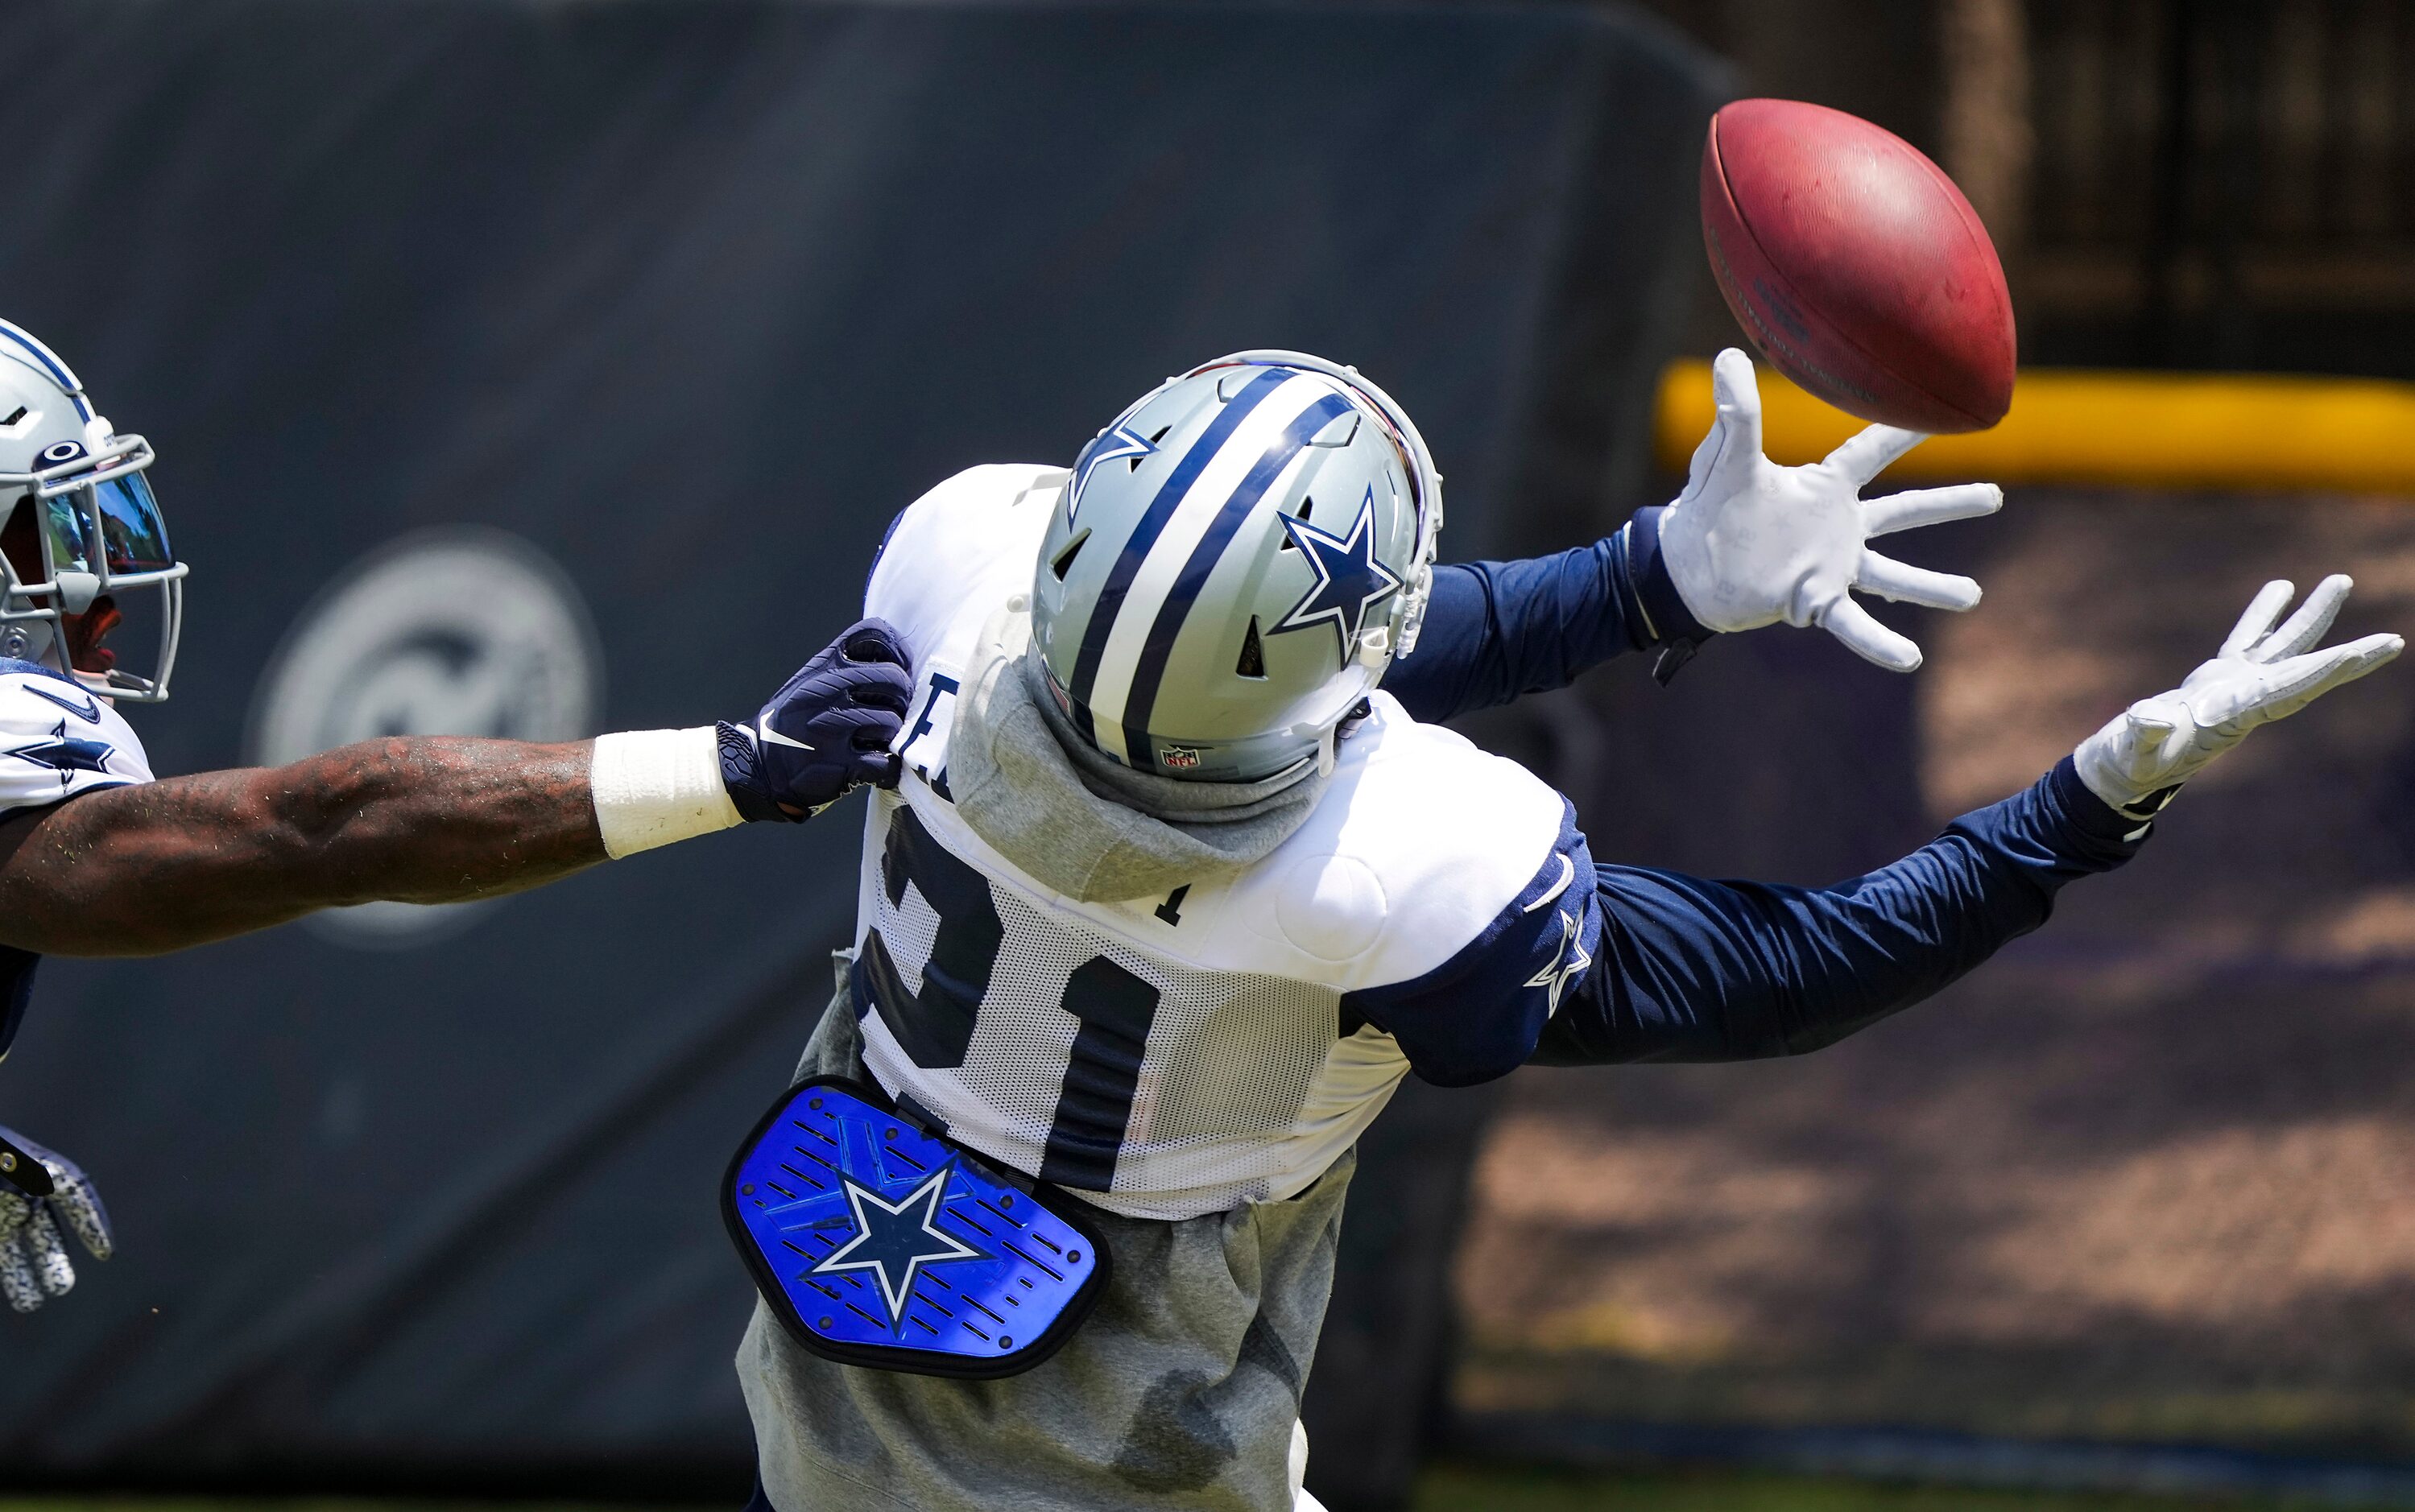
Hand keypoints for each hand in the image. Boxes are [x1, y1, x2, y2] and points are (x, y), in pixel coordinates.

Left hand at [0, 1125, 112, 1313]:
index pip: (73, 1192)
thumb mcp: (21, 1163)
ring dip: (22, 1275)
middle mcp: (19, 1193)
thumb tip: (32, 1203)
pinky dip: (6, 1269)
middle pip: (42, 1229)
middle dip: (53, 1259)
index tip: (104, 1252)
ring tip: (31, 1304)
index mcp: (36, 1169)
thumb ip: (31, 1178)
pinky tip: (13, 1287)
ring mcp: (0, 1210)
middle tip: (62, 1288)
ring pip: (13, 1247)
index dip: (91, 1222)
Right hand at [719, 619, 913, 821]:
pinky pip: (885, 762)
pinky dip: (887, 770)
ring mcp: (831, 726)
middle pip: (895, 680)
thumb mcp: (810, 681)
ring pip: (893, 723)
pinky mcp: (838, 763)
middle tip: (892, 715)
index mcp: (824, 665)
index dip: (899, 651)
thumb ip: (846, 666)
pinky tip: (875, 768)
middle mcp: (827, 689)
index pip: (875, 633)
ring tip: (875, 744)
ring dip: (891, 738)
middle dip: (902, 701)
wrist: (758, 766)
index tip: (900, 671)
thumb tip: (901, 661)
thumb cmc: (794, 722)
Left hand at [1657, 348, 2002, 671]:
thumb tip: (1728, 355)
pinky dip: (1880, 643)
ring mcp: (1831, 566)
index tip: (1948, 408)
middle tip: (1997, 495)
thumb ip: (1737, 412)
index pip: (1873, 451)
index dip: (1907, 430)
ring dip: (1933, 586)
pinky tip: (1910, 658)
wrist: (1686, 566)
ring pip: (1894, 575)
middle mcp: (1837, 526)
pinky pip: (1854, 625)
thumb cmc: (1708, 508)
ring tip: (1972, 596)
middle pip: (1904, 511)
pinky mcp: (1814, 601)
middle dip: (1949, 504)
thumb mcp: (1727, 457)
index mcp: (1824, 487)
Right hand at [2075, 576, 2402, 819]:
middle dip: (2348, 658)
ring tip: (2341, 582)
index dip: (2322, 673)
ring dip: (2313, 617)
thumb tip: (2155, 716)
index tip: (2359, 656)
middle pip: (2304, 672)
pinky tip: (2282, 587)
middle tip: (2394, 641)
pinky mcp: (2215, 678)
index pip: (2286, 692)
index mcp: (2230, 717)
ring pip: (2283, 647)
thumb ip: (2144, 733)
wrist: (2123, 770)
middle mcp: (2244, 701)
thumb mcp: (2133, 752)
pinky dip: (2265, 614)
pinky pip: (2247, 639)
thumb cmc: (2129, 765)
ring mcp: (2232, 687)